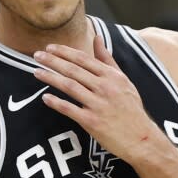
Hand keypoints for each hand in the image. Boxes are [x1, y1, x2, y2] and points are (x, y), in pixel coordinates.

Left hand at [34, 35, 177, 175]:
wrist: (142, 138)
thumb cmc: (131, 109)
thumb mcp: (124, 81)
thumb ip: (108, 60)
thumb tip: (97, 38)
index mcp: (112, 76)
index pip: (84, 59)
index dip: (65, 52)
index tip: (50, 47)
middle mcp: (105, 88)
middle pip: (73, 70)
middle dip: (52, 61)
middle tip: (37, 55)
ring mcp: (98, 105)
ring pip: (69, 86)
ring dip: (50, 78)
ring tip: (36, 72)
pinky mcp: (92, 122)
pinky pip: (70, 109)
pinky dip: (56, 102)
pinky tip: (45, 98)